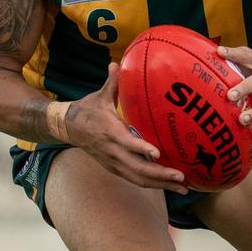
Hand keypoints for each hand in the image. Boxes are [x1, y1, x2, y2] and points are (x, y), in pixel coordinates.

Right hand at [65, 63, 188, 192]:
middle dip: (161, 176)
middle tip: (182, 178)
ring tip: (183, 187)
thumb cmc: (87, 110)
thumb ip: (112, 82)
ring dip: (161, 185)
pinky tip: (170, 185)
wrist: (67, 128)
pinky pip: (136, 180)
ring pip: (139, 179)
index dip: (141, 148)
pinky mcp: (115, 168)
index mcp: (110, 132)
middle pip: (138, 169)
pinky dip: (153, 184)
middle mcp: (112, 152)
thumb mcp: (99, 95)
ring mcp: (113, 163)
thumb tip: (116, 63)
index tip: (157, 153)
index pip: (126, 143)